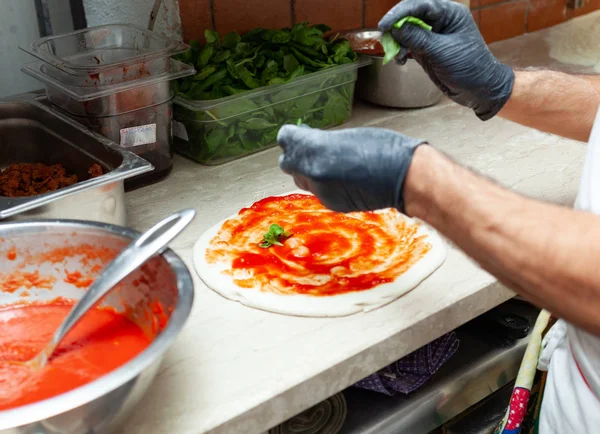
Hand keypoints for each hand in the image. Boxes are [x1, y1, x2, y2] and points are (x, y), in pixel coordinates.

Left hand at [277, 124, 424, 212]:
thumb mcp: (345, 136)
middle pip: (288, 163)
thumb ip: (321, 141)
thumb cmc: (383, 149)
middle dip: (298, 156)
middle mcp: (312, 172)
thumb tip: (309, 142)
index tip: (300, 134)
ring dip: (310, 172)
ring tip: (331, 163)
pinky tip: (343, 177)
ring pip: (302, 180)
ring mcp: (321, 191)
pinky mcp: (332, 204)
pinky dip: (325, 185)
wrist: (405, 177)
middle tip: (313, 149)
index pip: (285, 139)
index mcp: (314, 148)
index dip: (293, 136)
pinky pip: (319, 192)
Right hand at [378, 0, 514, 119]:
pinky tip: (401, 61)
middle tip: (385, 39)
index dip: (400, 13)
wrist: (479, 89)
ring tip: (399, 56)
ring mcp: (432, 35)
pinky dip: (401, 51)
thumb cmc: (468, 67)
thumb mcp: (441, 52)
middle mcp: (440, 20)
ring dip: (397, 42)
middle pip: (410, 15)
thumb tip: (395, 28)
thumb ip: (417, 38)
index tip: (384, 25)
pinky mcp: (426, 49)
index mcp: (449, 13)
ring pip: (406, 31)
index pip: (420, 5)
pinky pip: (408, 45)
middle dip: (396, 27)